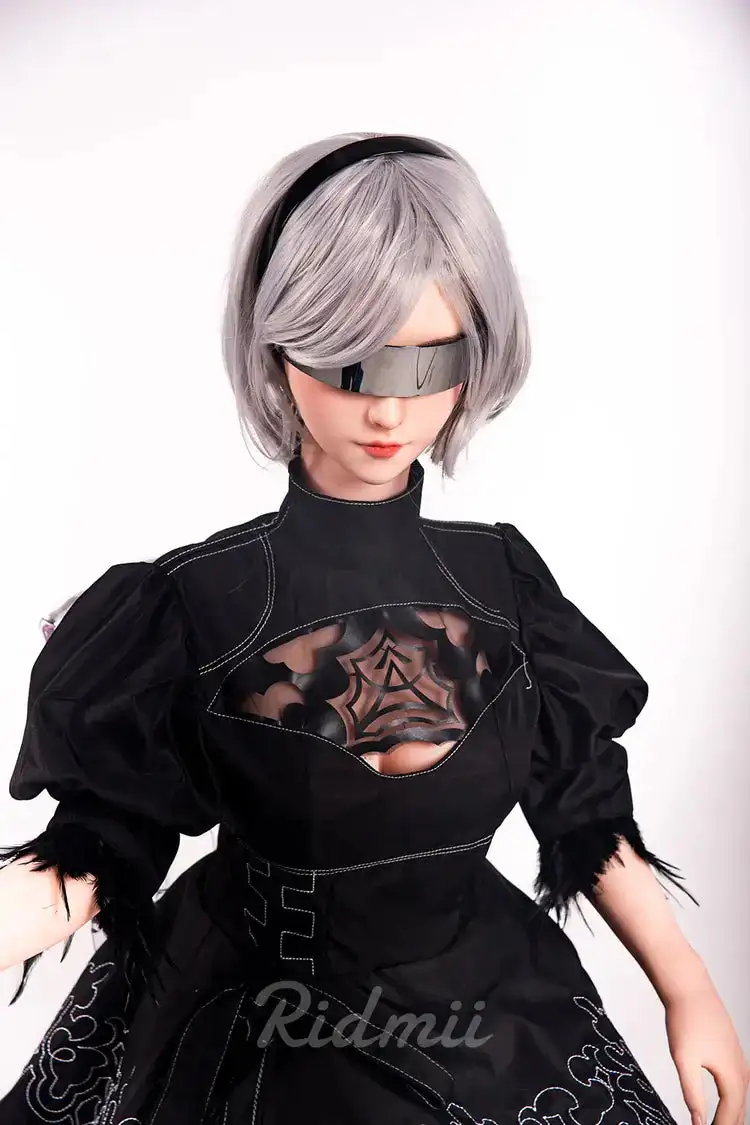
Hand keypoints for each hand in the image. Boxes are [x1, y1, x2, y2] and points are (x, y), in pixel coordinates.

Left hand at [665, 982, 748, 1124]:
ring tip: (724, 1124)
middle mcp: (740, 1067)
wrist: (689, 987)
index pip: (731, 1112)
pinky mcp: (731, 1048)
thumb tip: (698, 1122)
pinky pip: (738, 1080)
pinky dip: (733, 1096)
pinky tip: (728, 1099)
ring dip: (734, 1112)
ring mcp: (737, 1056)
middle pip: (740, 1106)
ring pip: (740, 1093)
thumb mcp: (683, 1059)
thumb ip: (692, 1093)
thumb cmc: (685, 1020)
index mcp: (731, 1073)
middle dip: (730, 1123)